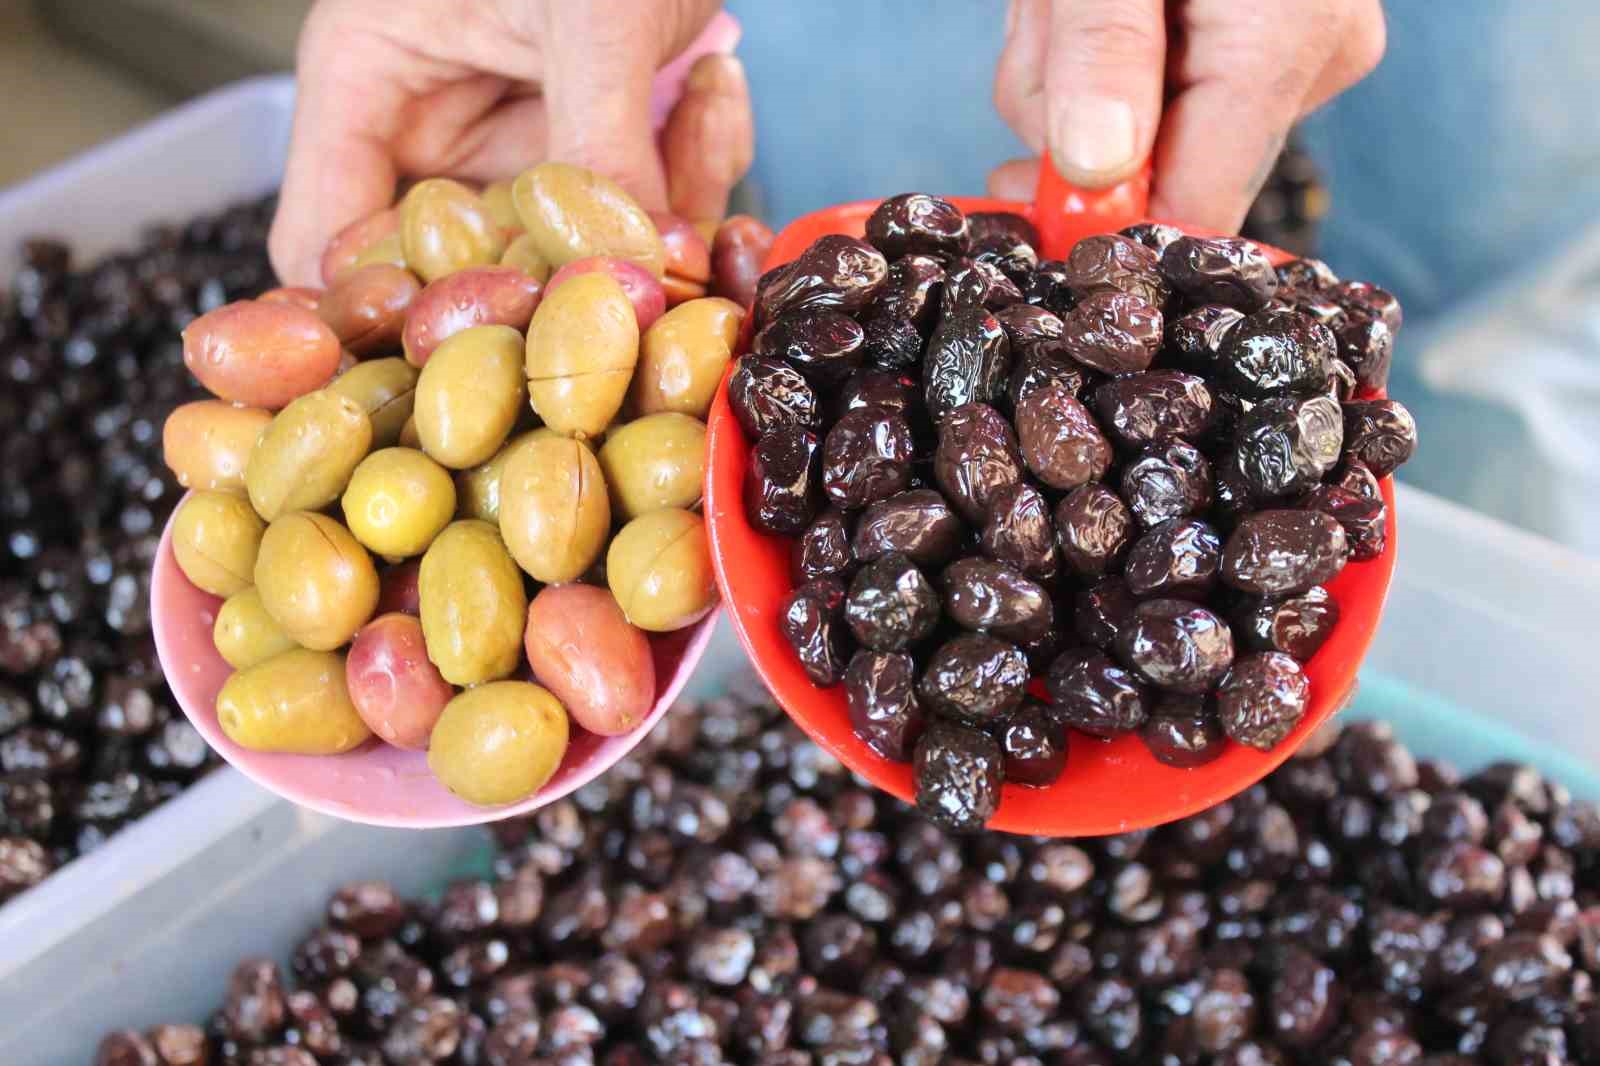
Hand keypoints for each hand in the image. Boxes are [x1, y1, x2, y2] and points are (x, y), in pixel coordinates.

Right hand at [269, 0, 752, 286]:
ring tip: (702, 95)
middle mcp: (437, 134)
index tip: (488, 340)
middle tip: (655, 248)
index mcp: (367, 88)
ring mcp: (522, 149)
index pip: (326, 247)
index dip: (384, 312)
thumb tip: (627, 275)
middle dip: (573, 266)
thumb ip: (596, 142)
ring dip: (662, 204)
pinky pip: (646, 216)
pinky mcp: (600, 153)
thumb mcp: (587, 14)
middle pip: (470, 274)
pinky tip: (715, 83)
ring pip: (578, 257)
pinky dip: (697, 166)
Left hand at [991, 0, 1385, 231]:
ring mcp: (1296, 50)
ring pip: (1140, 128)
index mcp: (1284, 42)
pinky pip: (1155, 86)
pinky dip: (1099, 46)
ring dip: (1070, 66)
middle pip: (1156, 169)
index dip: (1096, 219)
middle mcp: (1313, 59)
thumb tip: (1095, 168)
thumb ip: (1101, 47)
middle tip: (1051, 7)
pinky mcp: (1263, 40)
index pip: (1192, 209)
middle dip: (1070, 107)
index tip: (1014, 184)